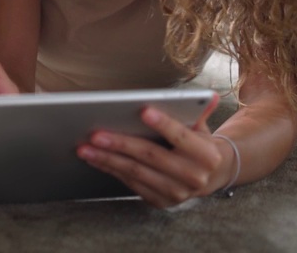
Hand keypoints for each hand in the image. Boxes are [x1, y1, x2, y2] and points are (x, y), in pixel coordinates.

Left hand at [76, 94, 228, 207]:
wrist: (211, 176)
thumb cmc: (199, 144)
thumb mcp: (203, 127)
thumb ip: (200, 111)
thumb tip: (208, 95)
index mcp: (206, 155)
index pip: (182, 137)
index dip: (163, 124)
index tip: (143, 111)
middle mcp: (193, 177)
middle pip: (151, 156)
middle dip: (121, 144)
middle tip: (96, 135)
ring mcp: (176, 193)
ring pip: (136, 173)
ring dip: (107, 160)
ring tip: (86, 149)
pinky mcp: (161, 201)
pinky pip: (132, 184)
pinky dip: (112, 171)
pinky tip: (96, 159)